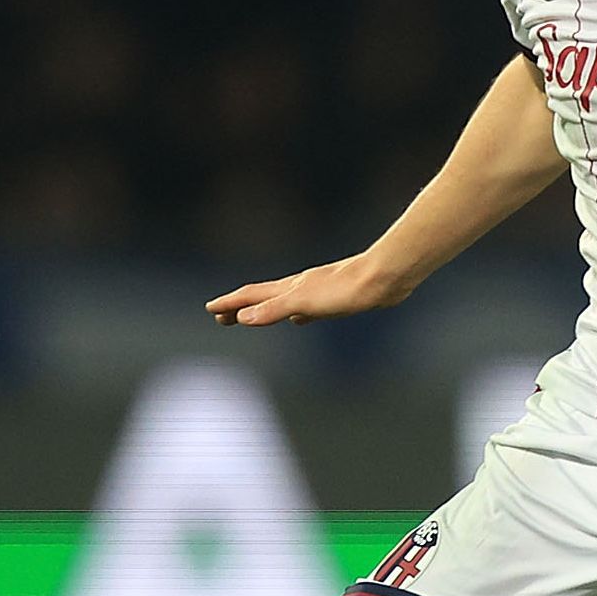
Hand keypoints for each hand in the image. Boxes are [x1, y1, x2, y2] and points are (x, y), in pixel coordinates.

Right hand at [205, 253, 407, 326]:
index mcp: (291, 288)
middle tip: (221, 317)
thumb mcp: (305, 302)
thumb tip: (243, 318)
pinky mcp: (338, 298)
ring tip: (255, 316)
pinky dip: (296, 313)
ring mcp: (319, 291)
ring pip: (284, 301)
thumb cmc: (347, 290)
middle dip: (241, 307)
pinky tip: (301, 318)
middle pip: (264, 297)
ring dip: (266, 309)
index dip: (230, 303)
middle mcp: (302, 287)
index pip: (252, 296)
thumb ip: (275, 309)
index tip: (210, 309)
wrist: (385, 277)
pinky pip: (307, 308)